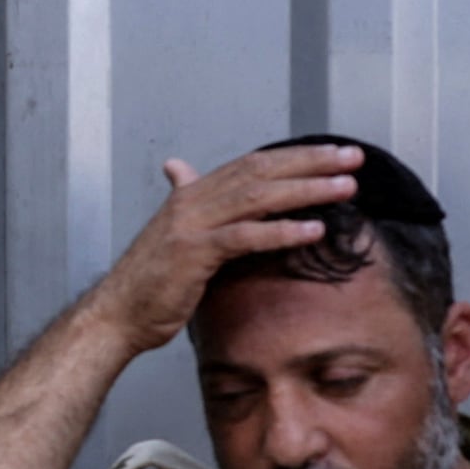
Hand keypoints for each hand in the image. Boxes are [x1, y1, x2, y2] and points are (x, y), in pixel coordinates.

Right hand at [79, 147, 365, 358]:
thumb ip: (185, 197)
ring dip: (305, 191)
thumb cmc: (149, 280)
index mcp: (193, 194)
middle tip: (353, 158)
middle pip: (261, 171)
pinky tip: (312, 229)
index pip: (253, 164)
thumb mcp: (171, 231)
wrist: (117, 314)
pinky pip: (244, 237)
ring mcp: (191, 225)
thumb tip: (179, 167)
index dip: (297, 156)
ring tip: (344, 188)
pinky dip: (280, 231)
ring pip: (257, 197)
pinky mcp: (192, 254)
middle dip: (311, 163)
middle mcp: (193, 201)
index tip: (335, 154)